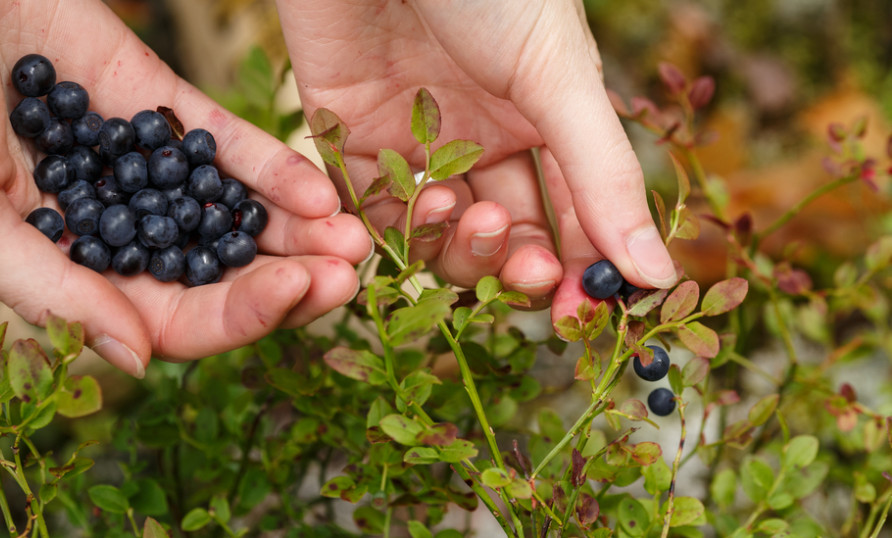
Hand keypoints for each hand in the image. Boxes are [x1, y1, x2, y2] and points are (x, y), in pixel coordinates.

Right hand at [0, 0, 370, 376]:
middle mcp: (114, 227)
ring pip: (231, 212)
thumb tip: (137, 361)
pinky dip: (271, 167)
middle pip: (218, 272)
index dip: (237, 316)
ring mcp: (139, 165)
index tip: (296, 293)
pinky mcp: (154, 103)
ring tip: (356, 235)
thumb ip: (45, 287)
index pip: (170, 317)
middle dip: (287, 278)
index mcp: (66, 268)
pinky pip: (223, 143)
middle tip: (353, 274)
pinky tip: (319, 187)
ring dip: (296, 231)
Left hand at [276, 0, 677, 320]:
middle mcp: (477, 139)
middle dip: (513, 263)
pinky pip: (363, 209)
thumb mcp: (558, 75)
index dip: (576, 273)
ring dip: (454, 243)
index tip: (581, 317)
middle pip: (498, 238)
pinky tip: (403, 221)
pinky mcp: (344, 134)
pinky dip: (378, 232)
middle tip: (527, 268)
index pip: (568, 219)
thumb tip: (653, 273)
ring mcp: (411, 141)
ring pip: (433, 235)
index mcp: (543, 121)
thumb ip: (602, 175)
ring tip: (464, 208)